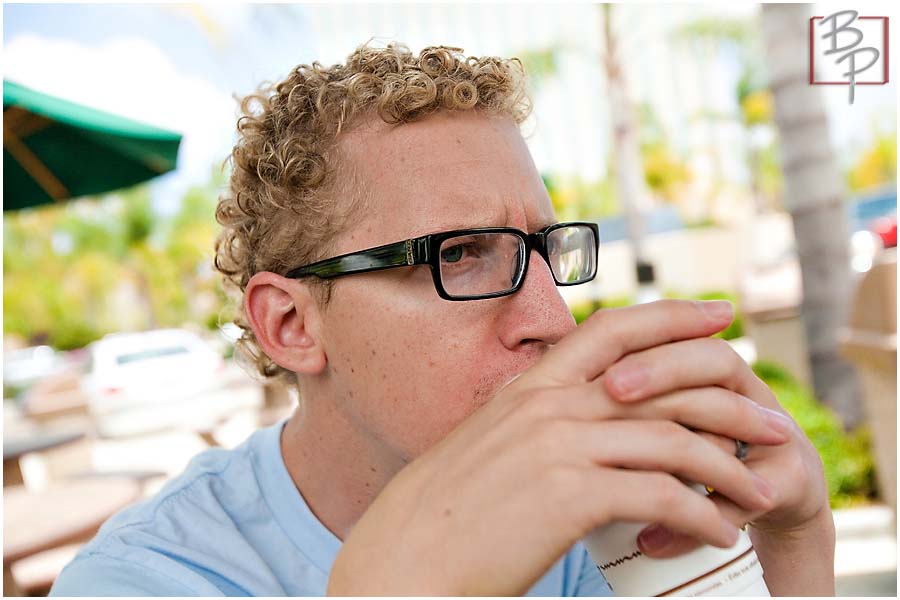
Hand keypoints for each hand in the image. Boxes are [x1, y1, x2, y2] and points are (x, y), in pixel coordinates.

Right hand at [327, 300, 790, 595]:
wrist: (404, 557)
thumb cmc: (446, 513)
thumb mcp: (490, 447)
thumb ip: (537, 426)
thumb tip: (582, 429)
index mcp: (530, 388)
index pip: (614, 329)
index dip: (673, 316)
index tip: (720, 316)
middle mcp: (548, 405)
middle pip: (663, 382)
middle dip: (729, 399)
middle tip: (771, 422)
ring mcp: (558, 446)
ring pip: (673, 440)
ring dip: (728, 468)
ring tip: (758, 491)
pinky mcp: (570, 496)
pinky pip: (661, 495)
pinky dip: (702, 515)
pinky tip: (719, 532)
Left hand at [600, 306, 829, 558]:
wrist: (752, 514)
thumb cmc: (675, 472)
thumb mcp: (634, 440)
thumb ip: (598, 415)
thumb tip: (527, 408)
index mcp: (694, 371)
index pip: (666, 330)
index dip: (637, 332)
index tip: (592, 358)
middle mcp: (737, 389)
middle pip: (708, 358)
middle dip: (660, 369)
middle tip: (613, 389)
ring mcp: (769, 428)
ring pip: (734, 417)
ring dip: (688, 446)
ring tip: (635, 475)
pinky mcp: (788, 478)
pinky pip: (755, 490)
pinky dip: (705, 516)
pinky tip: (657, 542)